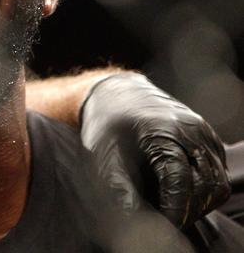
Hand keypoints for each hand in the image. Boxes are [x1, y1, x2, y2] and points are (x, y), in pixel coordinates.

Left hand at [80, 73, 230, 227]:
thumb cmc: (107, 128)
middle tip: (166, 221)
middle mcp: (190, 130)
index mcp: (163, 132)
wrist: (116, 95)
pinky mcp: (209, 138)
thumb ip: (120, 190)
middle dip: (188, 210)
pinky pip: (218, 173)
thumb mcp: (104, 157)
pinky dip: (203, 190)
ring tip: (172, 207)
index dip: (174, 209)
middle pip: (206, 185)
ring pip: (217, 183)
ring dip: (199, 203)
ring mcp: (203, 133)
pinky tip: (179, 191)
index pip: (180, 180)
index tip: (164, 225)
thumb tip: (135, 224)